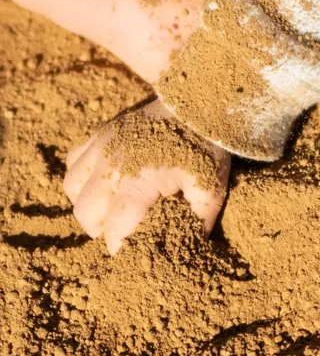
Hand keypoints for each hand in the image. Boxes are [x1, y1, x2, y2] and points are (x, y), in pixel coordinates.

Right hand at [64, 100, 230, 254]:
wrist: (197, 102)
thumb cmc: (206, 147)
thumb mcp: (211, 187)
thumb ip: (199, 220)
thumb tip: (191, 247)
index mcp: (139, 181)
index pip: (114, 227)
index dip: (119, 245)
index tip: (130, 253)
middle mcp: (111, 164)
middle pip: (85, 213)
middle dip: (100, 229)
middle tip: (122, 231)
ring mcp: (100, 146)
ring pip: (72, 189)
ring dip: (88, 205)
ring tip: (112, 209)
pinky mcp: (98, 133)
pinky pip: (72, 163)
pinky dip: (81, 179)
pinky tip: (104, 183)